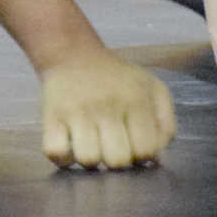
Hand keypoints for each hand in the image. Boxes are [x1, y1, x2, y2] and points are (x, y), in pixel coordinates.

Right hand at [40, 47, 176, 168]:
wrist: (75, 55)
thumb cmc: (119, 79)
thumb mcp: (152, 88)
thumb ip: (165, 121)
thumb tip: (158, 155)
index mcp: (136, 99)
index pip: (146, 149)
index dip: (143, 156)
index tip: (135, 146)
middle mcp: (108, 105)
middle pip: (117, 160)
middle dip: (118, 161)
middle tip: (114, 147)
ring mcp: (78, 112)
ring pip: (88, 160)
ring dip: (92, 160)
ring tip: (95, 145)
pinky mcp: (52, 117)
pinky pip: (56, 154)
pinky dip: (64, 158)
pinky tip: (73, 146)